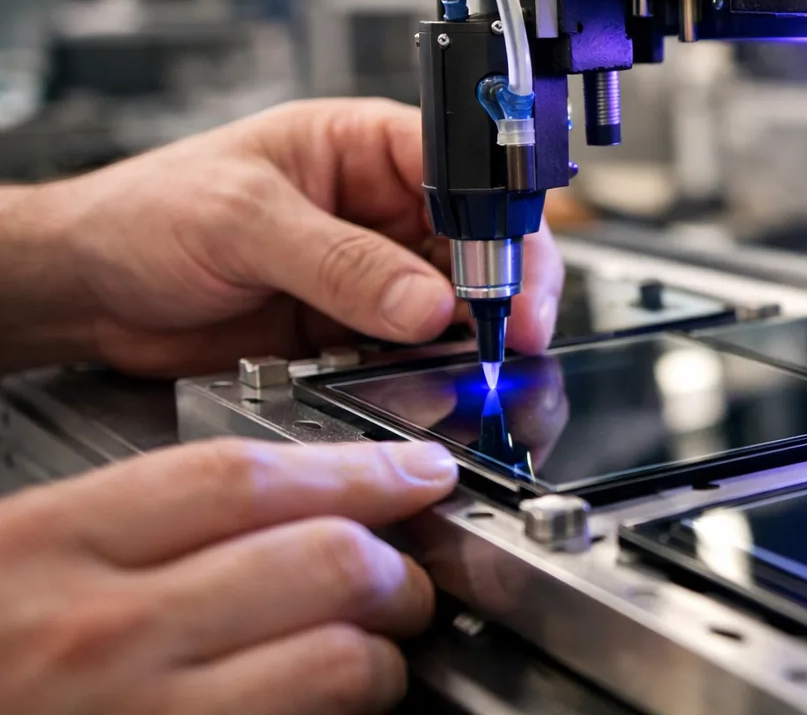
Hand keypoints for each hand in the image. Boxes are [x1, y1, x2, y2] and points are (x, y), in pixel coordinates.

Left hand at [0, 98, 563, 376]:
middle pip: (479, 239)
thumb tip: (424, 301)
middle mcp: (380, 207)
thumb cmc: (144, 213)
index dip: (500, 215)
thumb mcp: (243, 221)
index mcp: (364, 146)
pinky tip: (423, 378)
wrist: (84, 289)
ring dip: (469, 332)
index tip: (512, 269)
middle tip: (512, 328)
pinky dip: (425, 370)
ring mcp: (370, 271)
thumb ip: (339, 262)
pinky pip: (411, 350)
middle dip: (505, 283)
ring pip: (455, 299)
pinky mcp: (352, 328)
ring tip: (473, 360)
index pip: (463, 168)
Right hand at [0, 438, 458, 714]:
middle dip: (393, 566)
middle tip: (403, 573)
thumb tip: (286, 500)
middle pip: (321, 563)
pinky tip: (327, 710)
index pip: (244, 480)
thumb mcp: (16, 557)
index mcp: (49, 548)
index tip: (412, 472)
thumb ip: (134, 525)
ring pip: (336, 666)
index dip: (355, 471)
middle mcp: (99, 636)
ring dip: (379, 656)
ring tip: (371, 652)